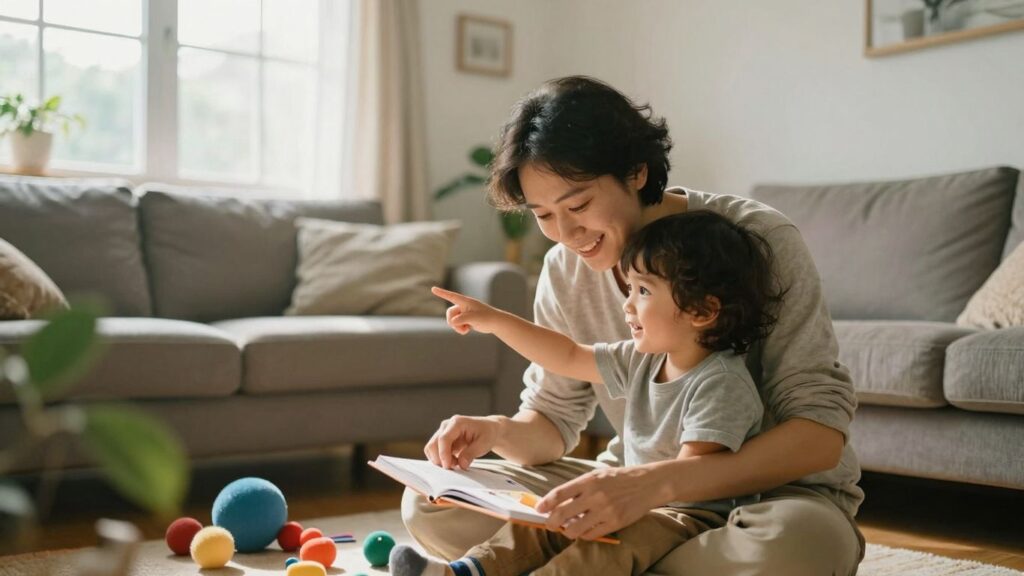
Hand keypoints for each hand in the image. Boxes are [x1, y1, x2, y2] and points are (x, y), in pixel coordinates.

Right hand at [424, 414, 501, 469]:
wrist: (488, 430)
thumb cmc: (487, 434)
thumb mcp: (484, 444)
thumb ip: (471, 454)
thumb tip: (461, 464)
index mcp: (457, 423)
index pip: (444, 439)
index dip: (443, 454)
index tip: (448, 466)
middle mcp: (446, 425)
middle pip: (433, 444)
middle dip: (440, 459)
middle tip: (454, 467)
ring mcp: (442, 432)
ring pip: (431, 449)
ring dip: (440, 460)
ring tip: (456, 463)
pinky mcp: (441, 440)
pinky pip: (434, 452)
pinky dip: (441, 459)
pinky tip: (454, 461)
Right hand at [431, 286, 501, 334]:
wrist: (496, 323)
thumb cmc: (486, 318)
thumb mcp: (474, 318)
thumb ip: (462, 319)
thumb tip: (452, 322)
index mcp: (465, 301)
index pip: (451, 296)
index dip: (441, 293)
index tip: (433, 288)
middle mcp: (464, 305)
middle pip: (450, 313)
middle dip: (453, 322)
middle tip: (462, 328)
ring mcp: (464, 312)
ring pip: (452, 320)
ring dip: (457, 327)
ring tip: (466, 330)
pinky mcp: (466, 319)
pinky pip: (457, 324)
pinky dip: (460, 328)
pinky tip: (468, 330)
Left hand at [536, 466, 662, 539]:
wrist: (648, 483)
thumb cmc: (620, 478)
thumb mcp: (598, 475)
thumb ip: (579, 486)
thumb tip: (558, 501)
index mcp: (589, 480)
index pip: (559, 494)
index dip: (545, 503)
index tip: (539, 509)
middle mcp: (595, 495)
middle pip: (562, 514)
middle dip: (551, 522)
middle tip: (549, 524)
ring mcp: (605, 511)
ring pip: (574, 529)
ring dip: (567, 531)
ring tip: (567, 529)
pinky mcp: (615, 523)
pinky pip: (591, 535)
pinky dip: (584, 534)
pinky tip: (584, 530)